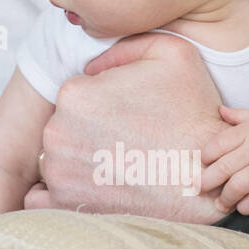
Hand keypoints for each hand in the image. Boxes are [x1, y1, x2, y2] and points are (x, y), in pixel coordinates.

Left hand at [24, 33, 230, 223]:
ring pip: (57, 157)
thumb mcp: (172, 53)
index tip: (127, 116)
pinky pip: (44, 195)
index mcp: (74, 94)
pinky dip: (62, 191)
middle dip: (88, 131)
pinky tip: (91, 188)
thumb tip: (92, 66)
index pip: (76, 94)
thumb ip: (125, 45)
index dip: (103, 103)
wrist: (204, 180)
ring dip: (78, 160)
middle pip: (64, 125)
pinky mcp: (63, 203)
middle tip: (124, 142)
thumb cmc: (193, 116)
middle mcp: (56, 131)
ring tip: (117, 166)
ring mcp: (58, 170)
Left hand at [200, 105, 248, 213]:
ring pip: (237, 187)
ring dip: (225, 198)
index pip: (216, 146)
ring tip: (220, 204)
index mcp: (247, 132)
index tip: (202, 164)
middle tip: (199, 189)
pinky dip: (246, 206)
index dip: (205, 157)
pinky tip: (241, 207)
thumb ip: (238, 115)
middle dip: (206, 181)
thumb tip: (218, 110)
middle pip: (222, 169)